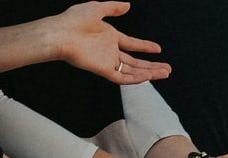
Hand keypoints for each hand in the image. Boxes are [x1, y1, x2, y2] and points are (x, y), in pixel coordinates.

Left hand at [46, 2, 167, 83]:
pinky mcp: (103, 70)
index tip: (158, 49)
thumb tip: (128, 5)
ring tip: (164, 73)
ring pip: (132, 71)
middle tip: (167, 69)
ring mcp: (107, 62)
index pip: (132, 44)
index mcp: (109, 37)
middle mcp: (110, 51)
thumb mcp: (96, 8)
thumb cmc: (73, 20)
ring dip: (149, 73)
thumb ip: (113, 7)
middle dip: (152, 65)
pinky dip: (135, 79)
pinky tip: (148, 77)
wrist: (60, 33)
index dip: (145, 47)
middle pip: (135, 62)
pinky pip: (122, 78)